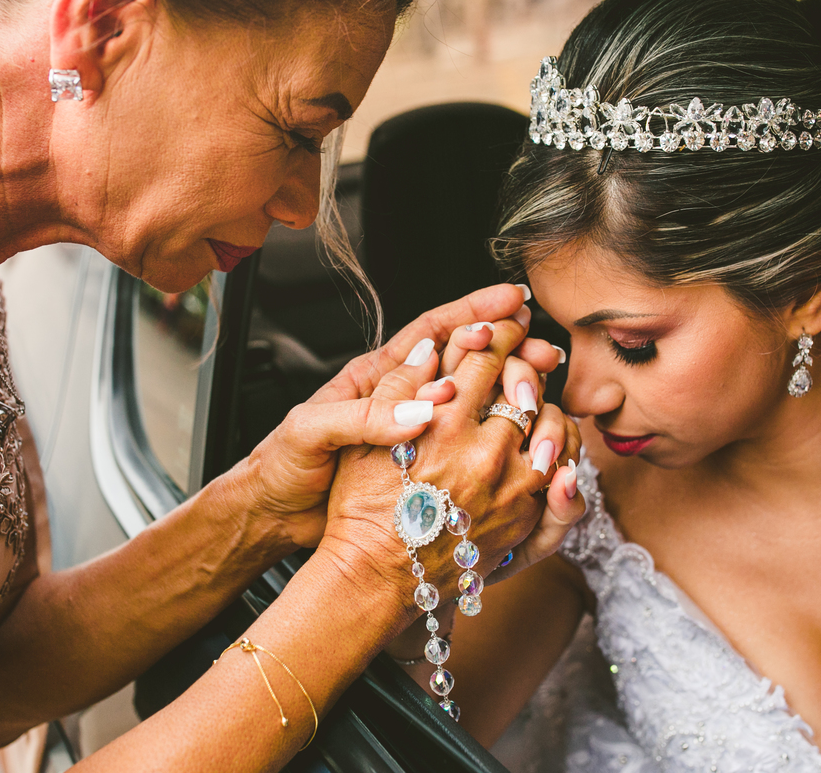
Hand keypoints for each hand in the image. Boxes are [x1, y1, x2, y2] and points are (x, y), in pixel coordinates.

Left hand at [237, 284, 560, 547]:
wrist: (273, 518)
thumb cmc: (282, 469)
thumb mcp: (311, 434)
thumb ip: (363, 418)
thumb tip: (426, 408)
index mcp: (374, 378)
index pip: (431, 332)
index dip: (473, 313)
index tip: (512, 301)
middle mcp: (399, 400)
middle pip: (465, 361)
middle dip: (508, 348)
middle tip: (546, 349)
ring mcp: (414, 435)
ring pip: (475, 402)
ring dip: (512, 388)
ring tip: (547, 383)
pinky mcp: (423, 470)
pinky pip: (468, 445)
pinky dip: (500, 437)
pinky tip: (528, 437)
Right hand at [318, 308, 583, 615]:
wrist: (376, 579)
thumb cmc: (364, 510)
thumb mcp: (363, 441)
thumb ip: (396, 388)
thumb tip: (430, 348)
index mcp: (443, 424)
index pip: (486, 357)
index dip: (498, 332)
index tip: (504, 323)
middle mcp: (485, 453)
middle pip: (527, 387)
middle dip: (528, 363)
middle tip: (527, 355)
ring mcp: (511, 488)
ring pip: (555, 426)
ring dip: (548, 408)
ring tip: (535, 403)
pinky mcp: (526, 520)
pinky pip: (564, 474)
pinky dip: (562, 453)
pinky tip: (546, 445)